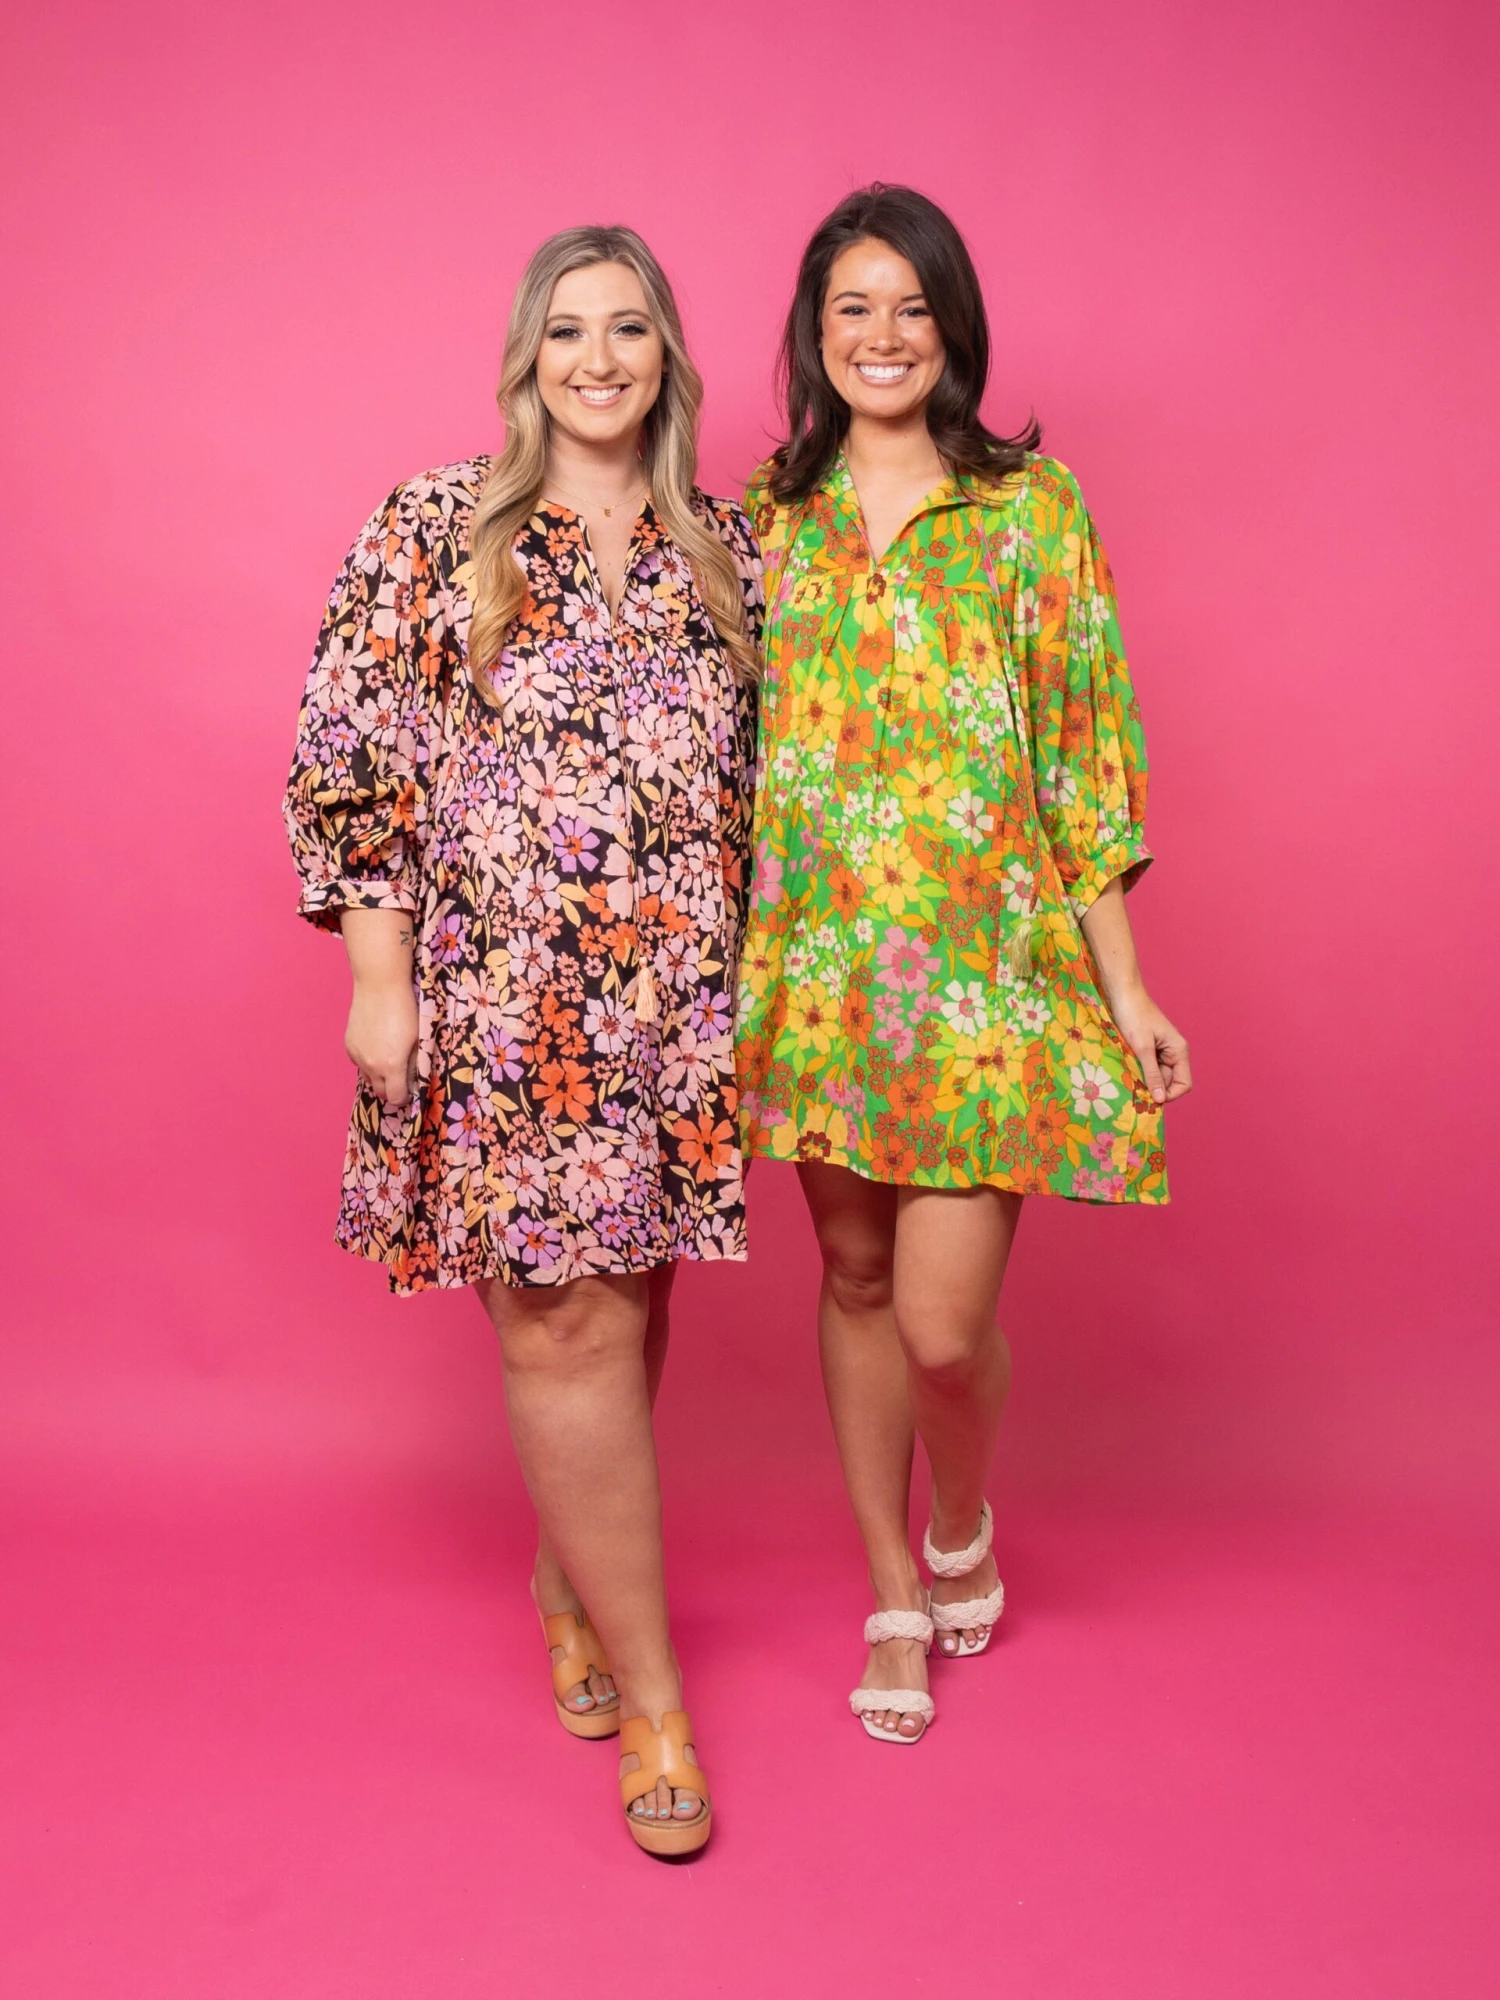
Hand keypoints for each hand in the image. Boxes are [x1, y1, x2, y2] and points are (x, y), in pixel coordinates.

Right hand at [345, 980, 419, 1106]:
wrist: (380, 986)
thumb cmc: (405, 1010)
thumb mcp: (418, 1039)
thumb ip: (414, 1064)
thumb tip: (414, 1080)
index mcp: (392, 1066)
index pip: (396, 1097)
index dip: (404, 1097)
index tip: (410, 1090)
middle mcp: (371, 1065)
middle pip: (380, 1093)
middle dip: (391, 1090)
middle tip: (401, 1079)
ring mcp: (357, 1055)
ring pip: (368, 1078)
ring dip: (378, 1077)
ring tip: (388, 1062)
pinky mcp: (349, 1045)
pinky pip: (359, 1063)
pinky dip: (368, 1062)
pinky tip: (377, 1047)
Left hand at [1107, 987, 1192, 1105]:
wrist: (1123, 994)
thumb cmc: (1134, 1016)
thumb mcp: (1142, 1048)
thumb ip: (1152, 1074)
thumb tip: (1160, 1099)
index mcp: (1179, 1051)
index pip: (1184, 1084)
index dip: (1169, 1094)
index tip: (1150, 1097)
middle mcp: (1173, 1052)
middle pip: (1168, 1082)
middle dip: (1153, 1087)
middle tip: (1134, 1086)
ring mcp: (1161, 1051)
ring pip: (1155, 1075)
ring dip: (1143, 1079)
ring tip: (1128, 1074)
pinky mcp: (1148, 1048)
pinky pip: (1147, 1067)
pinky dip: (1138, 1070)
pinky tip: (1126, 1067)